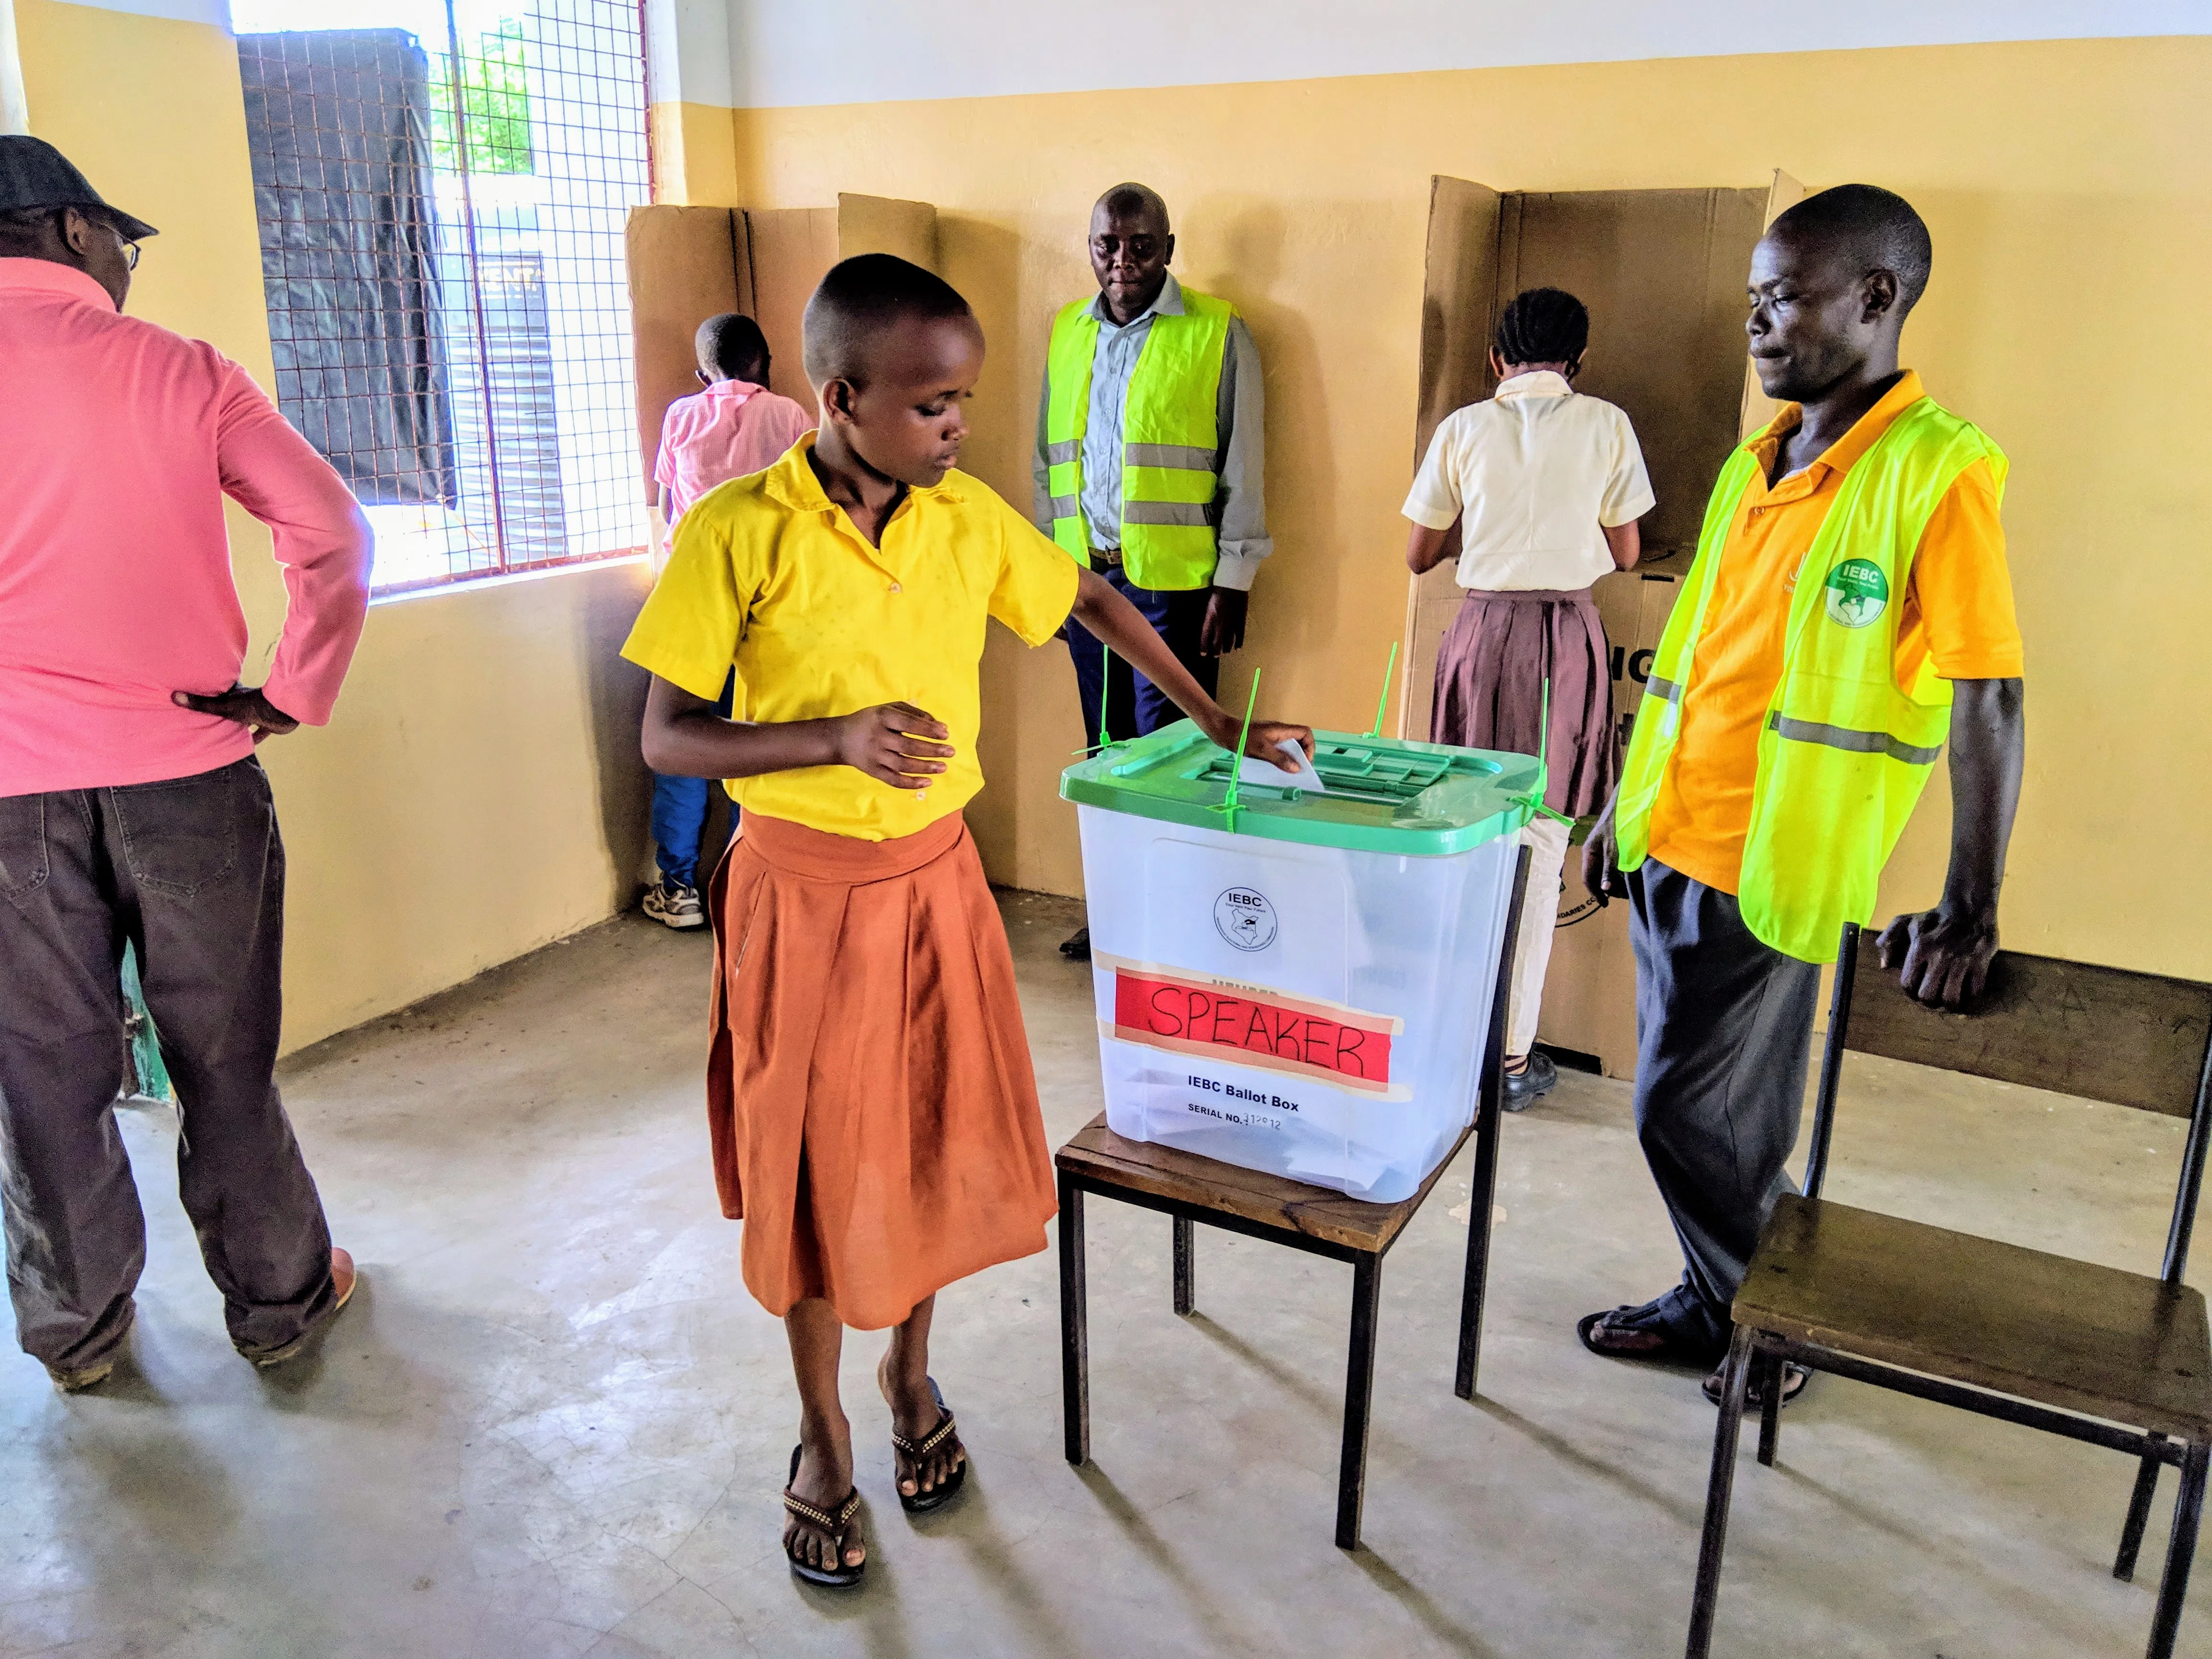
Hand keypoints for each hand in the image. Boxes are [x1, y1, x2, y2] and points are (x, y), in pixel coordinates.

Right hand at [172, 685, 298, 743]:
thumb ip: (201, 704)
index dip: (208, 693)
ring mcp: (257, 713)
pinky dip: (254, 739)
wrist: (284, 711)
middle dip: (220, 712)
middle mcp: (244, 702)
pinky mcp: (269, 725)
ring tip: (220, 735)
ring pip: (243, 721)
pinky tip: (246, 747)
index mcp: (234, 694)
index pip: (218, 692)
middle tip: (204, 720)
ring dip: (236, 727)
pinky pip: (260, 733)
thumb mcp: (223, 706)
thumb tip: (174, 696)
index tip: (195, 696)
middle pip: (230, 708)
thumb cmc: (253, 706)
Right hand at [830, 703, 953, 790]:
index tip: (946, 734)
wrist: (841, 738)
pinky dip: (911, 783)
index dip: (929, 729)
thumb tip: (938, 724)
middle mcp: (878, 737)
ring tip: (943, 767)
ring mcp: (875, 756)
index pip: (909, 724)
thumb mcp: (888, 708)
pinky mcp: (873, 771)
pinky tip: (927, 782)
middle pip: (909, 746)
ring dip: (925, 767)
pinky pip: (893, 780)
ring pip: (903, 764)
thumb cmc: (871, 720)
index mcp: (882, 717)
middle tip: (951, 752)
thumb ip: (913, 713)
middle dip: (932, 750)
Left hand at [1199, 587, 1247, 656]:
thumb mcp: (1209, 604)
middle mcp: (1220, 623)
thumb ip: (1208, 616)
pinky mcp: (1241, 619)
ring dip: (1226, 647)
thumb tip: (1208, 625)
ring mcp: (1232, 622)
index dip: (1204, 646)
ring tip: (1225, 651)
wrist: (1232, 584)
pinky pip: (1240, 633)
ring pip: (1229, 639)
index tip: (1203, 654)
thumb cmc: (1218, 590)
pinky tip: (1238, 647)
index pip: (1205, 636)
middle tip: (1215, 656)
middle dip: (1216, 650)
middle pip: (1218, 641)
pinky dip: (1239, 641)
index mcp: (1210, 618)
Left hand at [1207, 716, 1312, 772]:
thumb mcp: (1261, 749)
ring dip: (1290, 760)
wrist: (1223, 732)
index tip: (1304, 761)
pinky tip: (1275, 769)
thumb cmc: (1241, 738)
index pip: (1305, 733)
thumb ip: (1279, 758)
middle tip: (1297, 771)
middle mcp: (1280, 732)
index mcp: (1282, 730)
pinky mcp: (1265, 743)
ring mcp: (1272, 737)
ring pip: (1289, 748)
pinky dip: (1280, 760)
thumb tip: (1296, 768)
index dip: (1310, 746)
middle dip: (1301, 756)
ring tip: (1287, 773)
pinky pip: (1278, 751)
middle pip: (1299, 741)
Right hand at [1580, 801, 1622, 905]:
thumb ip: (1608, 869)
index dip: (1595, 893)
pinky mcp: (1609, 845)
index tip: (1606, 904)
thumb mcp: (1613, 849)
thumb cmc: (1618, 825)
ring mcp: (1600, 848)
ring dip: (1612, 881)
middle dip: (1606, 888)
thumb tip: (1604, 890)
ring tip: (1625, 889)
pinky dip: (1616, 872)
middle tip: (1621, 897)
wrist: (1624, 804)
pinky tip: (1626, 875)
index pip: (1587, 878)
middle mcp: (1591, 852)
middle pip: (1594, 875)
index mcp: (1589, 853)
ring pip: (1602, 870)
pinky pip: (1609, 863)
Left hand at [1876, 905, 1997, 1010]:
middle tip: (1933, 999)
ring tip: (1948, 1001)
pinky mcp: (1980, 962)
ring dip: (1948, 1004)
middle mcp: (1939, 956)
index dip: (1910, 992)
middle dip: (1928, 1002)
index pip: (1908, 984)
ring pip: (1951, 998)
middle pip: (1928, 996)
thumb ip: (1887, 940)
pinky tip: (1966, 996)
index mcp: (1919, 948)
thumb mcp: (1904, 921)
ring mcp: (1961, 961)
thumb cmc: (1934, 917)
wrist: (1968, 907)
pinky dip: (1970, 999)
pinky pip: (1975, 992)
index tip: (1916, 992)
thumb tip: (1884, 966)